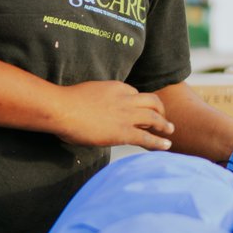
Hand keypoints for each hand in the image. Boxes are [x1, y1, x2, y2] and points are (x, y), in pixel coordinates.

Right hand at [53, 81, 173, 149]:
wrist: (62, 108)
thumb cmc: (66, 102)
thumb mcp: (88, 93)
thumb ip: (97, 100)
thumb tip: (93, 110)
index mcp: (116, 87)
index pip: (136, 94)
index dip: (141, 103)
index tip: (142, 110)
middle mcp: (126, 99)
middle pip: (152, 102)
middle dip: (160, 110)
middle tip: (163, 117)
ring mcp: (126, 115)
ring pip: (154, 118)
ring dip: (164, 125)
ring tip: (170, 131)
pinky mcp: (123, 132)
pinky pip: (147, 137)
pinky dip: (159, 142)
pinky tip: (166, 145)